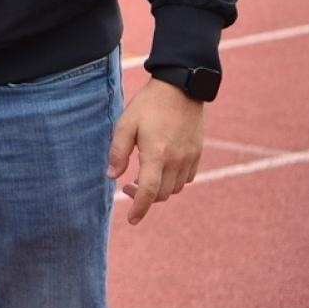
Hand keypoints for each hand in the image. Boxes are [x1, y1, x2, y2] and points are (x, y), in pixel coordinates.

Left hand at [107, 78, 204, 225]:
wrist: (181, 87)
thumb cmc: (149, 104)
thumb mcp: (125, 124)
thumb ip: (118, 151)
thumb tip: (110, 176)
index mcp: (156, 154)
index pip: (148, 191)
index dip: (139, 208)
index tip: (131, 220)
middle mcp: (176, 160)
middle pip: (162, 194)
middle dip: (144, 198)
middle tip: (127, 187)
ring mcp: (190, 157)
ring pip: (175, 188)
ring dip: (159, 190)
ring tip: (143, 177)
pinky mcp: (197, 152)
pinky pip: (187, 178)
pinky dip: (173, 181)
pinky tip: (162, 170)